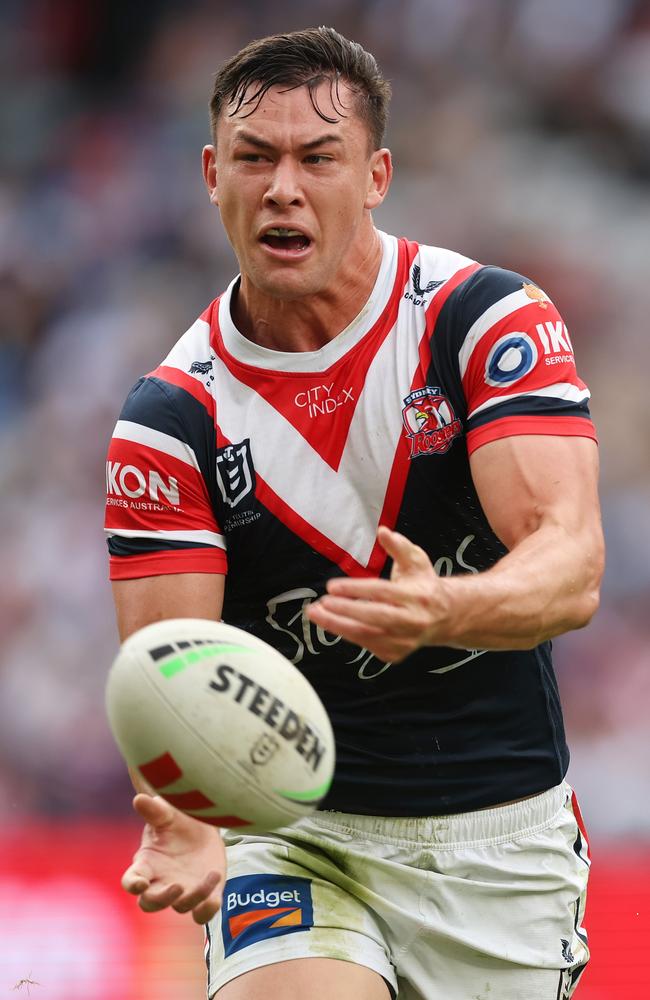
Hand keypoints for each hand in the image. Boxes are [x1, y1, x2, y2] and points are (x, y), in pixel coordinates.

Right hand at [122, 794, 225, 923]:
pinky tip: (215, 898)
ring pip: (181, 906)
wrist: (202, 825)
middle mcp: (161, 882)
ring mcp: (183, 891)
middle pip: (151, 903)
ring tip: (210, 874)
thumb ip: (154, 810)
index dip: (133, 885)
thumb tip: (139, 798)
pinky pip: (203, 913)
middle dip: (163, 900)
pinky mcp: (205, 894)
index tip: (141, 884)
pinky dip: (208, 909)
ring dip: (194, 897)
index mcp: (146, 864)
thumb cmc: (176, 820)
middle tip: (178, 887)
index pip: (131, 881)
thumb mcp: (166, 813)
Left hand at [307, 526, 450, 662]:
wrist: (445, 617)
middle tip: (320, 604)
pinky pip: (367, 644)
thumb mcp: (416, 560)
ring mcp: (405, 641)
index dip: (355, 589)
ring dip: (337, 626)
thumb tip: (382, 531)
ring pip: (367, 636)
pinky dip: (346, 634)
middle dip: (344, 611)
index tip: (331, 586)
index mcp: (418, 596)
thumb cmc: (423, 584)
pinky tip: (330, 622)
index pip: (382, 593)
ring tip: (315, 614)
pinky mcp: (396, 654)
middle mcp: (413, 621)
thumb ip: (398, 546)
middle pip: (375, 618)